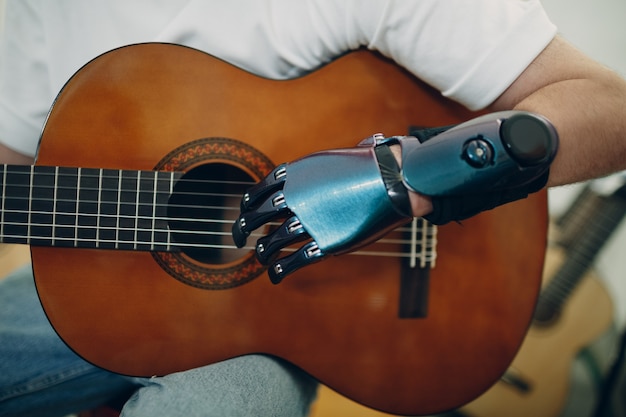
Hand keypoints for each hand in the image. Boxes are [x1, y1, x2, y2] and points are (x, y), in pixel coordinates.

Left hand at [232, 137, 413, 282]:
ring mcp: (308, 221)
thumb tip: (362, 142)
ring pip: (272, 242)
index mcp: (296, 175)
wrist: (395, 179)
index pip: (259, 191)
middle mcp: (295, 197)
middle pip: (256, 217)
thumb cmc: (376, 164)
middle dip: (242, 229)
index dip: (248, 204)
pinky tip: (275, 275)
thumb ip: (334, 158)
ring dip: (262, 252)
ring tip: (261, 258)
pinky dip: (280, 270)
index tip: (244, 211)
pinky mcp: (324, 243)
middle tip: (238, 238)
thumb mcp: (348, 151)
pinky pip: (293, 261)